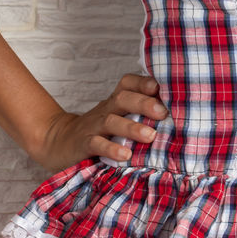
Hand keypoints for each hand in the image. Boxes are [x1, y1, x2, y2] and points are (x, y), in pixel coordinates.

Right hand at [33, 72, 167, 172]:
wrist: (57, 142)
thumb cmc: (98, 131)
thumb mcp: (117, 118)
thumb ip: (139, 115)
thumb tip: (178, 116)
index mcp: (115, 101)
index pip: (128, 82)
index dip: (143, 82)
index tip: (160, 87)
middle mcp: (105, 109)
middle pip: (123, 98)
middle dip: (144, 104)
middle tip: (164, 113)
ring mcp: (93, 126)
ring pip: (112, 121)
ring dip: (132, 128)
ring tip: (150, 136)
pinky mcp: (83, 144)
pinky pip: (96, 143)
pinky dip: (111, 148)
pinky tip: (125, 155)